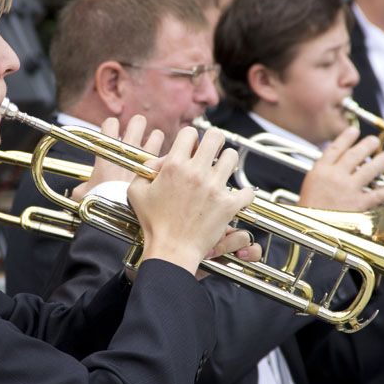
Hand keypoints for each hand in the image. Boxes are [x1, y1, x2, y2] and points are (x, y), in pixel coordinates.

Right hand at [71, 115, 163, 201]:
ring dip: (155, 141)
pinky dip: (166, 161)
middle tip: (135, 139)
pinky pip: (167, 157)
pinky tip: (161, 171)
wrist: (121, 216)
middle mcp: (129, 150)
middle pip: (138, 121)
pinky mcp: (160, 170)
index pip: (110, 123)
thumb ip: (82, 187)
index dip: (111, 127)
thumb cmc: (101, 204)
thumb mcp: (83, 194)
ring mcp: (147, 158)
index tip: (112, 136)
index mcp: (109, 151)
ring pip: (158, 134)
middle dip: (138, 127)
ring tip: (151, 153)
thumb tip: (79, 191)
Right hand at [129, 127, 254, 274]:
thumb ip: (146, 169)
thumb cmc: (153, 223)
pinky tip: (234, 197)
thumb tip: (161, 161)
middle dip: (214, 141)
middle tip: (212, 152)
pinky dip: (242, 194)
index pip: (189, 133)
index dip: (190, 139)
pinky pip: (246, 190)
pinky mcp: (228, 205)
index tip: (191, 150)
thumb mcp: (137, 192)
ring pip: (232, 157)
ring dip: (227, 163)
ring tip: (221, 173)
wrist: (171, 250)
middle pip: (215, 137)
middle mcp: (196, 173)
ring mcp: (215, 188)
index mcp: (174, 166)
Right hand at [297, 126, 383, 210]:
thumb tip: (333, 159)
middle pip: (355, 154)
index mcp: (320, 170)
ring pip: (370, 169)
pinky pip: (377, 194)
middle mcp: (334, 176)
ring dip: (382, 161)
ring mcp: (347, 189)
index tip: (354, 130)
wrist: (307, 230)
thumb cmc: (307, 210)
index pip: (335, 148)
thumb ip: (322, 172)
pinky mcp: (358, 205)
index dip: (346, 137)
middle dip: (367, 144)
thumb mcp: (310, 185)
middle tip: (374, 141)